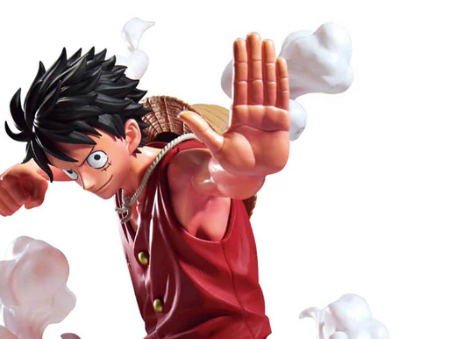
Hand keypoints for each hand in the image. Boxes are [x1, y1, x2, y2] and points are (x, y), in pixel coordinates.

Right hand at [0, 163, 47, 216]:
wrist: (18, 174)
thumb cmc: (30, 180)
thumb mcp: (41, 184)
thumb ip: (40, 196)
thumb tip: (26, 207)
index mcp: (9, 176)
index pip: (22, 199)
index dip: (28, 198)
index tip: (27, 189)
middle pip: (14, 206)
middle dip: (21, 202)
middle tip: (20, 192)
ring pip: (8, 212)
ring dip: (15, 206)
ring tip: (15, 195)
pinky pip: (2, 213)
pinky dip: (9, 210)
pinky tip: (9, 200)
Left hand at [180, 33, 289, 179]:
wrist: (251, 179)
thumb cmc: (233, 164)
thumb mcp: (215, 146)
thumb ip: (201, 129)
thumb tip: (181, 113)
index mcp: (238, 113)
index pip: (239, 82)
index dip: (239, 62)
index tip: (239, 42)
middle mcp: (254, 110)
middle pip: (254, 78)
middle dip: (254, 56)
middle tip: (254, 34)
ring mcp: (268, 115)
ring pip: (268, 83)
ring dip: (268, 63)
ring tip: (267, 42)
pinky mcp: (282, 122)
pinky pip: (282, 97)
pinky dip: (282, 80)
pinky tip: (280, 62)